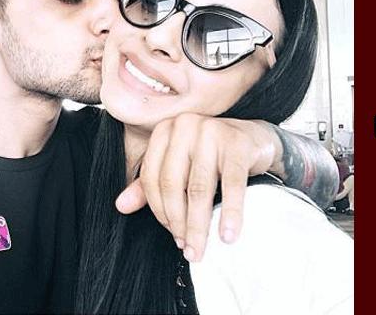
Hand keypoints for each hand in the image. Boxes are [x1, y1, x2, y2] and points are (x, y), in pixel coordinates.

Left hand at [115, 113, 279, 261]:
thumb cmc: (212, 154)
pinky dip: (230, 213)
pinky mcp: (238, 144)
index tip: (173, 235)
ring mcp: (213, 132)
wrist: (255, 138)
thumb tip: (120, 206)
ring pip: (199, 188)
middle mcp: (186, 125)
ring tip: (200, 249)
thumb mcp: (179, 165)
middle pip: (173, 184)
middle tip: (188, 249)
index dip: (159, 212)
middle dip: (178, 223)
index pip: (153, 177)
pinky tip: (228, 235)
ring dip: (199, 225)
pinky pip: (232, 185)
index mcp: (166, 130)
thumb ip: (150, 184)